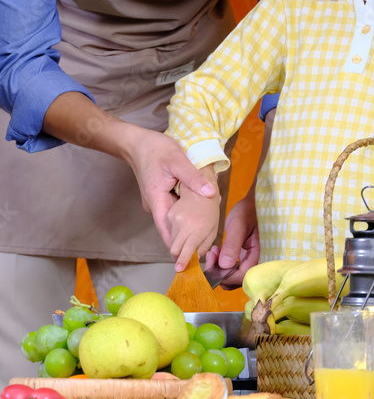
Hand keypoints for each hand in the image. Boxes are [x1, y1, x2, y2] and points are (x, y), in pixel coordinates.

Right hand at [120, 128, 217, 248]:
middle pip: (174, 227)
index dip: (181, 246)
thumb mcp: (177, 160)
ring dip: (191, 220)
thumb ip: (193, 177)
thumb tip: (211, 193)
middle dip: (191, 233)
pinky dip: (187, 209)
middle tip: (211, 236)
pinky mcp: (162, 196)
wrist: (137, 142)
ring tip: (211, 221)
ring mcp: (158, 202)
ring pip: (176, 217)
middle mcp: (156, 207)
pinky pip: (176, 207)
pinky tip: (202, 205)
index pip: (168, 233)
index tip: (195, 256)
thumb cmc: (156, 150)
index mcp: (157, 202)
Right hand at [167, 189, 221, 270]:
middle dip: (178, 254)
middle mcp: (183, 224)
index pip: (185, 250)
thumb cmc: (210, 209)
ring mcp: (174, 218)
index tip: (180, 268)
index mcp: (197, 228)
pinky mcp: (168, 214)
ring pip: (171, 240)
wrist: (199, 188)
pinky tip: (184, 224)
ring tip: (189, 233)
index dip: (182, 261)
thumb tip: (197, 257)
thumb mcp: (213, 227)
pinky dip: (176, 231)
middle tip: (184, 256)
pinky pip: (169, 230)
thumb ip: (205, 244)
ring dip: (178, 242)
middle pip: (174, 248)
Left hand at [205, 191, 260, 287]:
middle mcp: (257, 261)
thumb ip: (232, 245)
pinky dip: (223, 265)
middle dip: (221, 273)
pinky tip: (217, 252)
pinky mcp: (246, 258)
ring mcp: (251, 261)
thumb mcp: (238, 226)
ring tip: (214, 253)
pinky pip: (234, 269)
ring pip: (235, 277)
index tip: (212, 265)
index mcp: (258, 254)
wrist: (253, 204)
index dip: (225, 275)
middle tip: (211, 256)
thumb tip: (224, 265)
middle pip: (238, 280)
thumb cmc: (248, 211)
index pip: (242, 275)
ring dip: (220, 269)